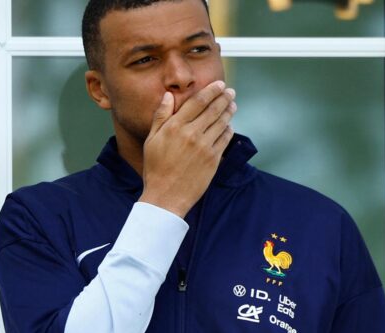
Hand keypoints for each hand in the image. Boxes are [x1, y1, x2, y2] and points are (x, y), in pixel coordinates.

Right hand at [138, 80, 236, 217]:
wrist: (166, 196)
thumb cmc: (155, 168)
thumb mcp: (151, 140)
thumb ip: (161, 116)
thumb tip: (168, 96)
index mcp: (175, 127)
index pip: (198, 102)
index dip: (211, 91)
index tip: (219, 84)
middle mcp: (191, 134)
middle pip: (213, 109)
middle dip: (224, 97)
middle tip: (230, 91)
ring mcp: (204, 147)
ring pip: (222, 123)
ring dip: (229, 111)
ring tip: (232, 104)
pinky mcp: (213, 160)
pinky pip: (225, 139)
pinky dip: (228, 130)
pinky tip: (229, 125)